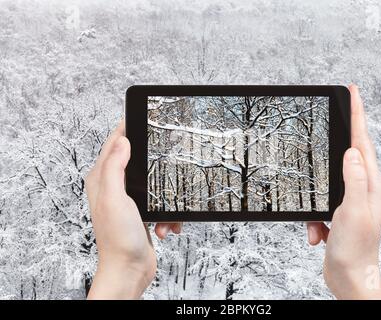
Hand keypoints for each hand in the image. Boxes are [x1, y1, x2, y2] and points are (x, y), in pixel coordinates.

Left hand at [85, 120, 180, 298]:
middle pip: (136, 159)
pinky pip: (161, 202)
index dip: (126, 128)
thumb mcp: (115, 197)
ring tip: (164, 212)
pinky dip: (168, 214)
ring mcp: (129, 200)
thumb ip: (115, 167)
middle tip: (167, 155)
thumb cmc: (119, 239)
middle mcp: (114, 187)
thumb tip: (122, 140)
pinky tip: (166, 225)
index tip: (141, 117)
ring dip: (164, 195)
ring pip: (154, 182)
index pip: (113, 144)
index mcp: (102, 179)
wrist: (130, 270)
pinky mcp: (143, 212)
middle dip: (153, 161)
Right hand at [307, 85, 380, 298]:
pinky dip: (313, 218)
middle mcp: (363, 188)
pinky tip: (317, 234)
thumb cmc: (356, 249)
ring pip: (327, 180)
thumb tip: (352, 151)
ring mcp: (350, 199)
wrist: (349, 277)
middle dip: (338, 140)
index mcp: (371, 184)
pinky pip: (320, 203)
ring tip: (318, 223)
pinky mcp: (338, 211)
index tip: (353, 92)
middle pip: (348, 153)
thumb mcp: (353, 212)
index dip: (358, 114)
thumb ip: (353, 180)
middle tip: (333, 118)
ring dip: (317, 200)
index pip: (363, 141)